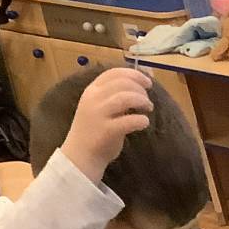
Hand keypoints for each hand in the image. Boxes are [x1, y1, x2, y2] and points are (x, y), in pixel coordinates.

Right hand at [59, 68, 153, 182]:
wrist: (81, 155)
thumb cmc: (95, 130)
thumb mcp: (101, 107)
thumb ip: (116, 96)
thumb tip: (141, 84)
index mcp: (91, 90)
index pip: (113, 73)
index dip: (134, 74)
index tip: (147, 82)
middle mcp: (93, 99)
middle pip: (122, 83)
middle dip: (140, 89)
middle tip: (147, 101)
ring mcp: (98, 114)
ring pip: (125, 97)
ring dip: (142, 100)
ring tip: (148, 108)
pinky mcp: (106, 131)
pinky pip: (129, 121)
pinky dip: (141, 120)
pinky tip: (143, 123)